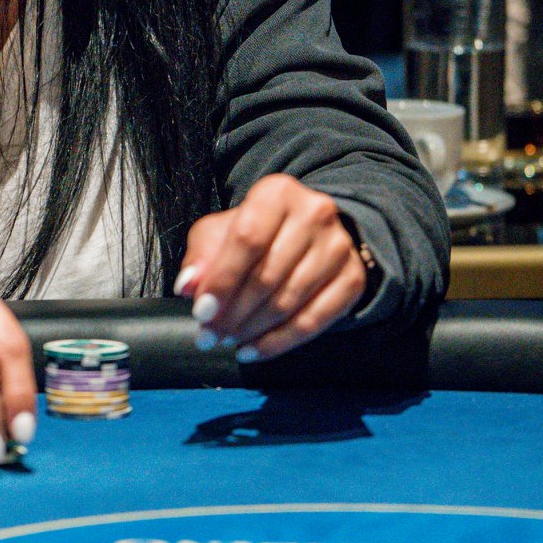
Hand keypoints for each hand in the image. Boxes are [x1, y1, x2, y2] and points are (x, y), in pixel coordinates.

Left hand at [175, 173, 365, 361]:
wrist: (307, 232)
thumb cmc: (256, 231)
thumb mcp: (221, 232)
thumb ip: (201, 256)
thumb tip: (189, 286)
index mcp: (277, 193)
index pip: (247, 239)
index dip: (222, 280)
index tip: (202, 312)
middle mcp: (315, 213)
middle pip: (268, 275)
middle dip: (233, 313)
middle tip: (209, 335)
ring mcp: (339, 247)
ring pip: (289, 302)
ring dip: (252, 330)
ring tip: (228, 341)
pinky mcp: (353, 279)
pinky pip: (314, 322)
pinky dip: (280, 342)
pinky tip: (254, 349)